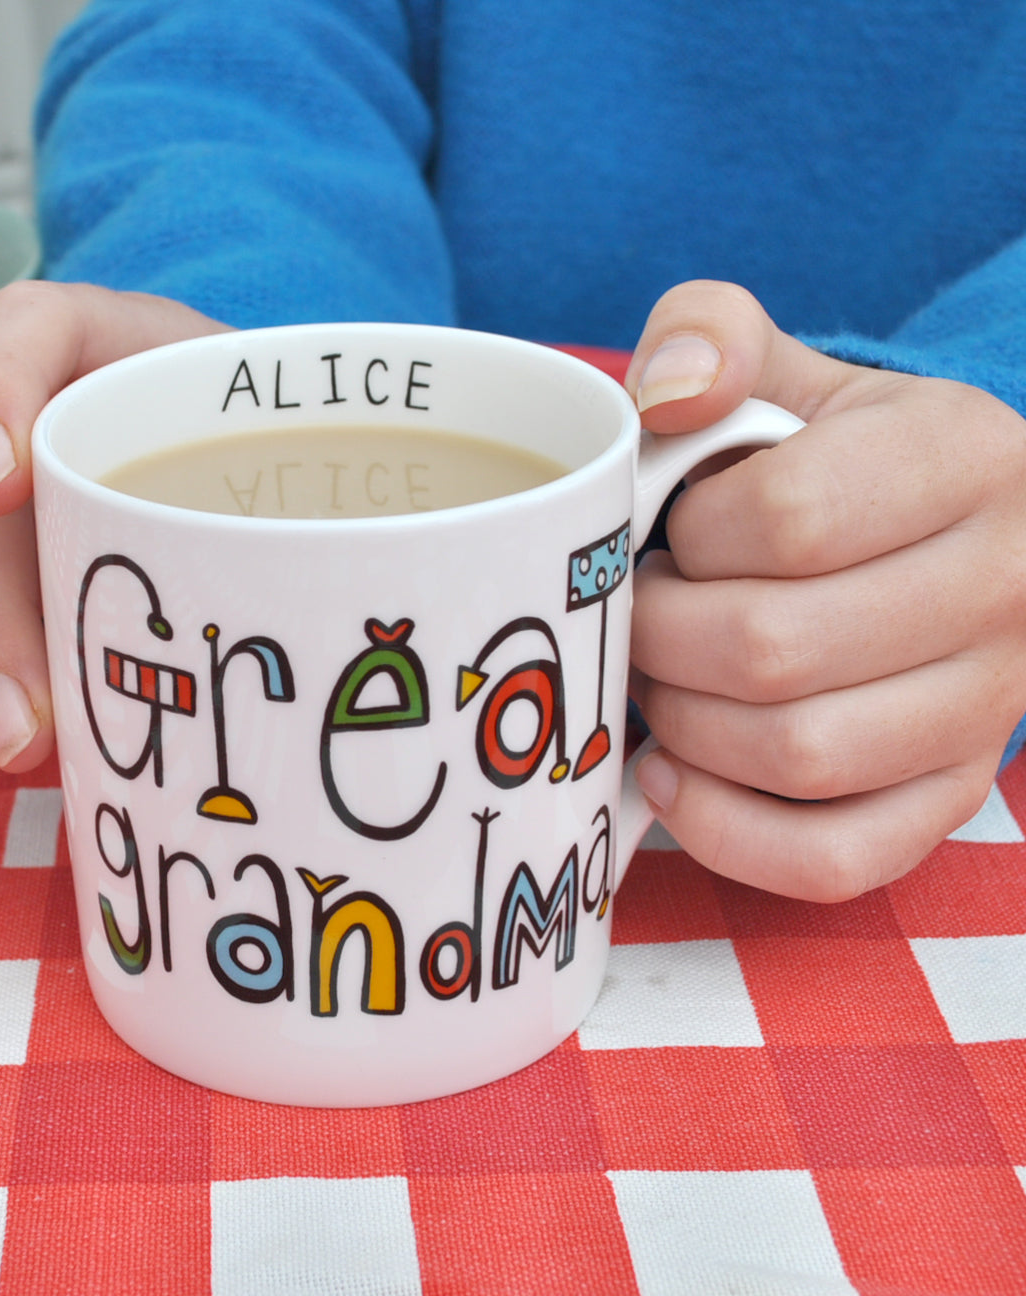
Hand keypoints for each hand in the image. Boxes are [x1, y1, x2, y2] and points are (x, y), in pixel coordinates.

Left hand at [623, 280, 1025, 900]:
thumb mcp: (784, 373)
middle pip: (777, 649)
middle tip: (636, 620)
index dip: (689, 540)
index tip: (667, 540)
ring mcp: (988, 707)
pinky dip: (729, 832)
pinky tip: (676, 775)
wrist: (939, 541)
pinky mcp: (950, 795)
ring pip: (800, 757)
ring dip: (683, 727)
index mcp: (961, 457)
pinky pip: (835, 858)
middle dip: (661, 641)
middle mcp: (1003, 586)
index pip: (790, 518)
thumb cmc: (834, 460)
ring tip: (654, 684)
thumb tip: (668, 390)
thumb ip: (713, 337)